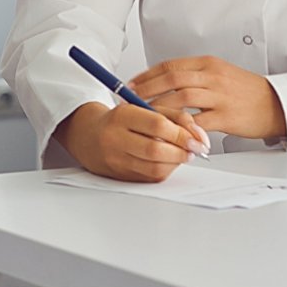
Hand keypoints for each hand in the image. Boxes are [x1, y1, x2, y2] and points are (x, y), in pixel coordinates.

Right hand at [58, 100, 206, 182]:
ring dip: (176, 163)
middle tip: (194, 150)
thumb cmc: (120, 121)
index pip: (158, 125)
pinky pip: (151, 178)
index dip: (183, 134)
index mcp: (122, 116)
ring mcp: (116, 160)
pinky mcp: (120, 176)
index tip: (198, 139)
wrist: (88, 136)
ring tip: (183, 154)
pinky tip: (169, 161)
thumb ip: (173, 116)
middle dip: (182, 152)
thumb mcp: (143, 108)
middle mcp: (115, 138)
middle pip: (156, 150)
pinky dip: (166, 170)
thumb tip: (198, 135)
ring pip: (155, 168)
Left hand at [130, 55, 285, 140]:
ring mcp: (220, 96)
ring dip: (158, 107)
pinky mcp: (226, 116)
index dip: (146, 75)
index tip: (130, 84)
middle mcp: (212, 76)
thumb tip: (163, 81)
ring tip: (142, 116)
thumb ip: (194, 76)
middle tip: (128, 99)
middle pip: (171, 79)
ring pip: (181, 98)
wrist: (276, 103)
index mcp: (208, 64)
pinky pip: (198, 121)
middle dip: (146, 89)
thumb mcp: (219, 73)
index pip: (170, 66)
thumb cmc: (246, 91)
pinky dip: (181, 127)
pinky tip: (168, 133)